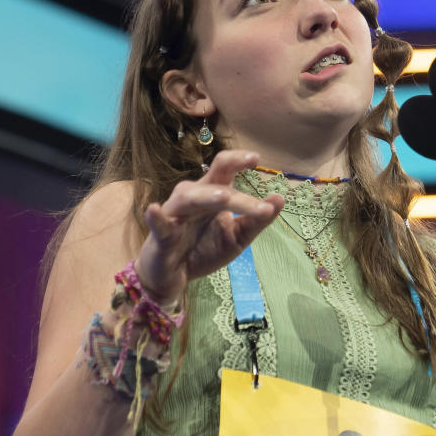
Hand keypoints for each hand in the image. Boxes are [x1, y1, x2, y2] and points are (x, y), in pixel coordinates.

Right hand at [134, 150, 283, 304]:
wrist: (174, 277)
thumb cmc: (204, 251)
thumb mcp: (237, 238)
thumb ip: (257, 221)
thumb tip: (280, 199)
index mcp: (212, 195)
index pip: (225, 170)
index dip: (238, 160)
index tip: (257, 158)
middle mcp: (193, 198)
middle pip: (212, 179)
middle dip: (231, 168)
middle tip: (251, 164)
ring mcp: (174, 214)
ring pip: (190, 197)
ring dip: (207, 196)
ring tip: (224, 197)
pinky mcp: (160, 235)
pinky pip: (158, 223)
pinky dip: (156, 217)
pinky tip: (154, 210)